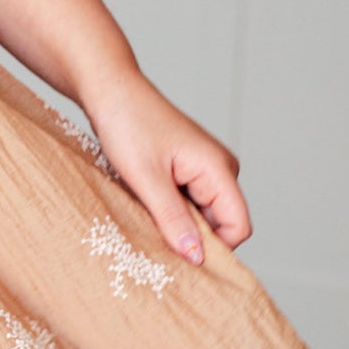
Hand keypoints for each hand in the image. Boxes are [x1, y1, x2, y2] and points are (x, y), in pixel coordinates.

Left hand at [80, 74, 249, 265]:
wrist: (110, 91)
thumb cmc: (127, 124)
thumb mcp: (146, 179)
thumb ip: (172, 219)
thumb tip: (197, 257)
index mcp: (218, 169)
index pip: (239, 227)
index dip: (215, 249)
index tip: (179, 256)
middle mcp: (220, 169)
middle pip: (221, 224)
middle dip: (191, 236)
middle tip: (152, 232)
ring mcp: (206, 169)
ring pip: (202, 216)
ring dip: (177, 223)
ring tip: (145, 210)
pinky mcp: (189, 169)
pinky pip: (188, 203)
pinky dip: (169, 210)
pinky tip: (145, 202)